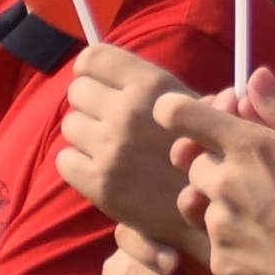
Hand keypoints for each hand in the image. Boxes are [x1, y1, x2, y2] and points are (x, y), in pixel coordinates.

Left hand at [53, 44, 204, 249]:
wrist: (210, 215)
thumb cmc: (205, 157)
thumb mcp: (199, 109)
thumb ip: (163, 87)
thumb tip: (139, 63)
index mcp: (153, 86)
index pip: (93, 58)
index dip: (91, 70)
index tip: (100, 83)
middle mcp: (128, 113)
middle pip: (76, 91)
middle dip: (90, 104)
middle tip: (111, 122)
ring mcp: (111, 149)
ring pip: (69, 126)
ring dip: (85, 136)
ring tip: (111, 149)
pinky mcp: (99, 184)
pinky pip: (64, 161)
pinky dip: (78, 165)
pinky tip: (103, 170)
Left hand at [165, 82, 274, 274]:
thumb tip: (253, 78)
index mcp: (249, 147)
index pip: (178, 114)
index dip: (178, 110)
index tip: (194, 116)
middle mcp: (223, 185)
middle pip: (190, 161)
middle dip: (214, 159)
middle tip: (256, 170)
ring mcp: (220, 229)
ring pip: (202, 204)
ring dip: (223, 202)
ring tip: (266, 211)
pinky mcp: (223, 267)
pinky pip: (217, 244)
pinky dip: (237, 241)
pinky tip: (273, 245)